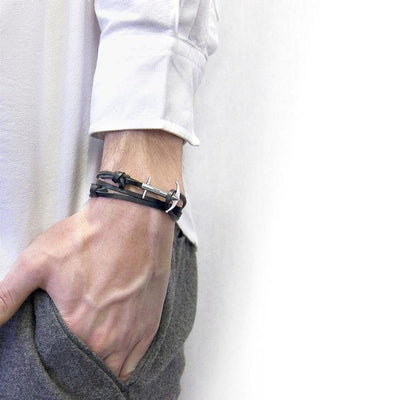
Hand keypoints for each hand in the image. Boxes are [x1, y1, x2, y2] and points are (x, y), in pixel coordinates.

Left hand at [0, 197, 174, 381]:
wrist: (134, 220)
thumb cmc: (89, 237)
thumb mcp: (38, 262)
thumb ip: (6, 296)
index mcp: (78, 329)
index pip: (58, 367)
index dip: (53, 362)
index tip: (52, 351)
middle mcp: (107, 340)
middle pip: (85, 371)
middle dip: (74, 365)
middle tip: (69, 351)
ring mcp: (132, 334)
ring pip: (111, 371)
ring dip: (99, 368)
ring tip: (89, 356)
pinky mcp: (150, 324)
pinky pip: (134, 364)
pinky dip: (122, 365)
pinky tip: (113, 356)